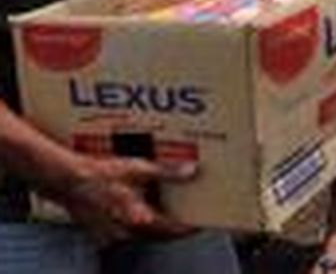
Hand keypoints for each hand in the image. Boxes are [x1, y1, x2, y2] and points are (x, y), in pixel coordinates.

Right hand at [53, 155, 195, 243]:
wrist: (66, 180)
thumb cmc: (99, 175)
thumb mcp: (138, 169)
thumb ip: (167, 172)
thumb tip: (190, 171)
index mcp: (138, 218)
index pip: (171, 230)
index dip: (188, 228)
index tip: (200, 223)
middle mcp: (126, 231)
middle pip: (158, 236)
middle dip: (174, 229)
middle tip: (187, 220)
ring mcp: (112, 234)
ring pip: (142, 236)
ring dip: (156, 228)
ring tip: (168, 215)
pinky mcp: (101, 232)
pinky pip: (126, 233)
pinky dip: (137, 225)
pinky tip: (139, 213)